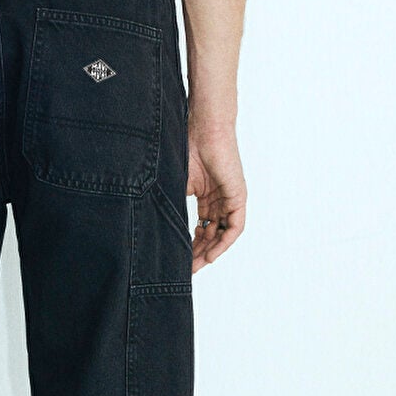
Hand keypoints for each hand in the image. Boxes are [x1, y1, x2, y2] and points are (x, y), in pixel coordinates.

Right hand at [186, 116, 245, 271]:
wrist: (204, 127)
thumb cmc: (188, 146)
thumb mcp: (177, 183)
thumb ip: (173, 204)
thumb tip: (157, 226)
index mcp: (206, 196)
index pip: (201, 227)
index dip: (191, 245)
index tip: (180, 259)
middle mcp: (219, 200)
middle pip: (211, 234)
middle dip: (199, 253)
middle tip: (186, 269)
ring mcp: (230, 198)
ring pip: (222, 234)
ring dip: (211, 251)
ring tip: (196, 265)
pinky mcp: (238, 196)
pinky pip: (235, 227)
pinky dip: (224, 242)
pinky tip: (212, 254)